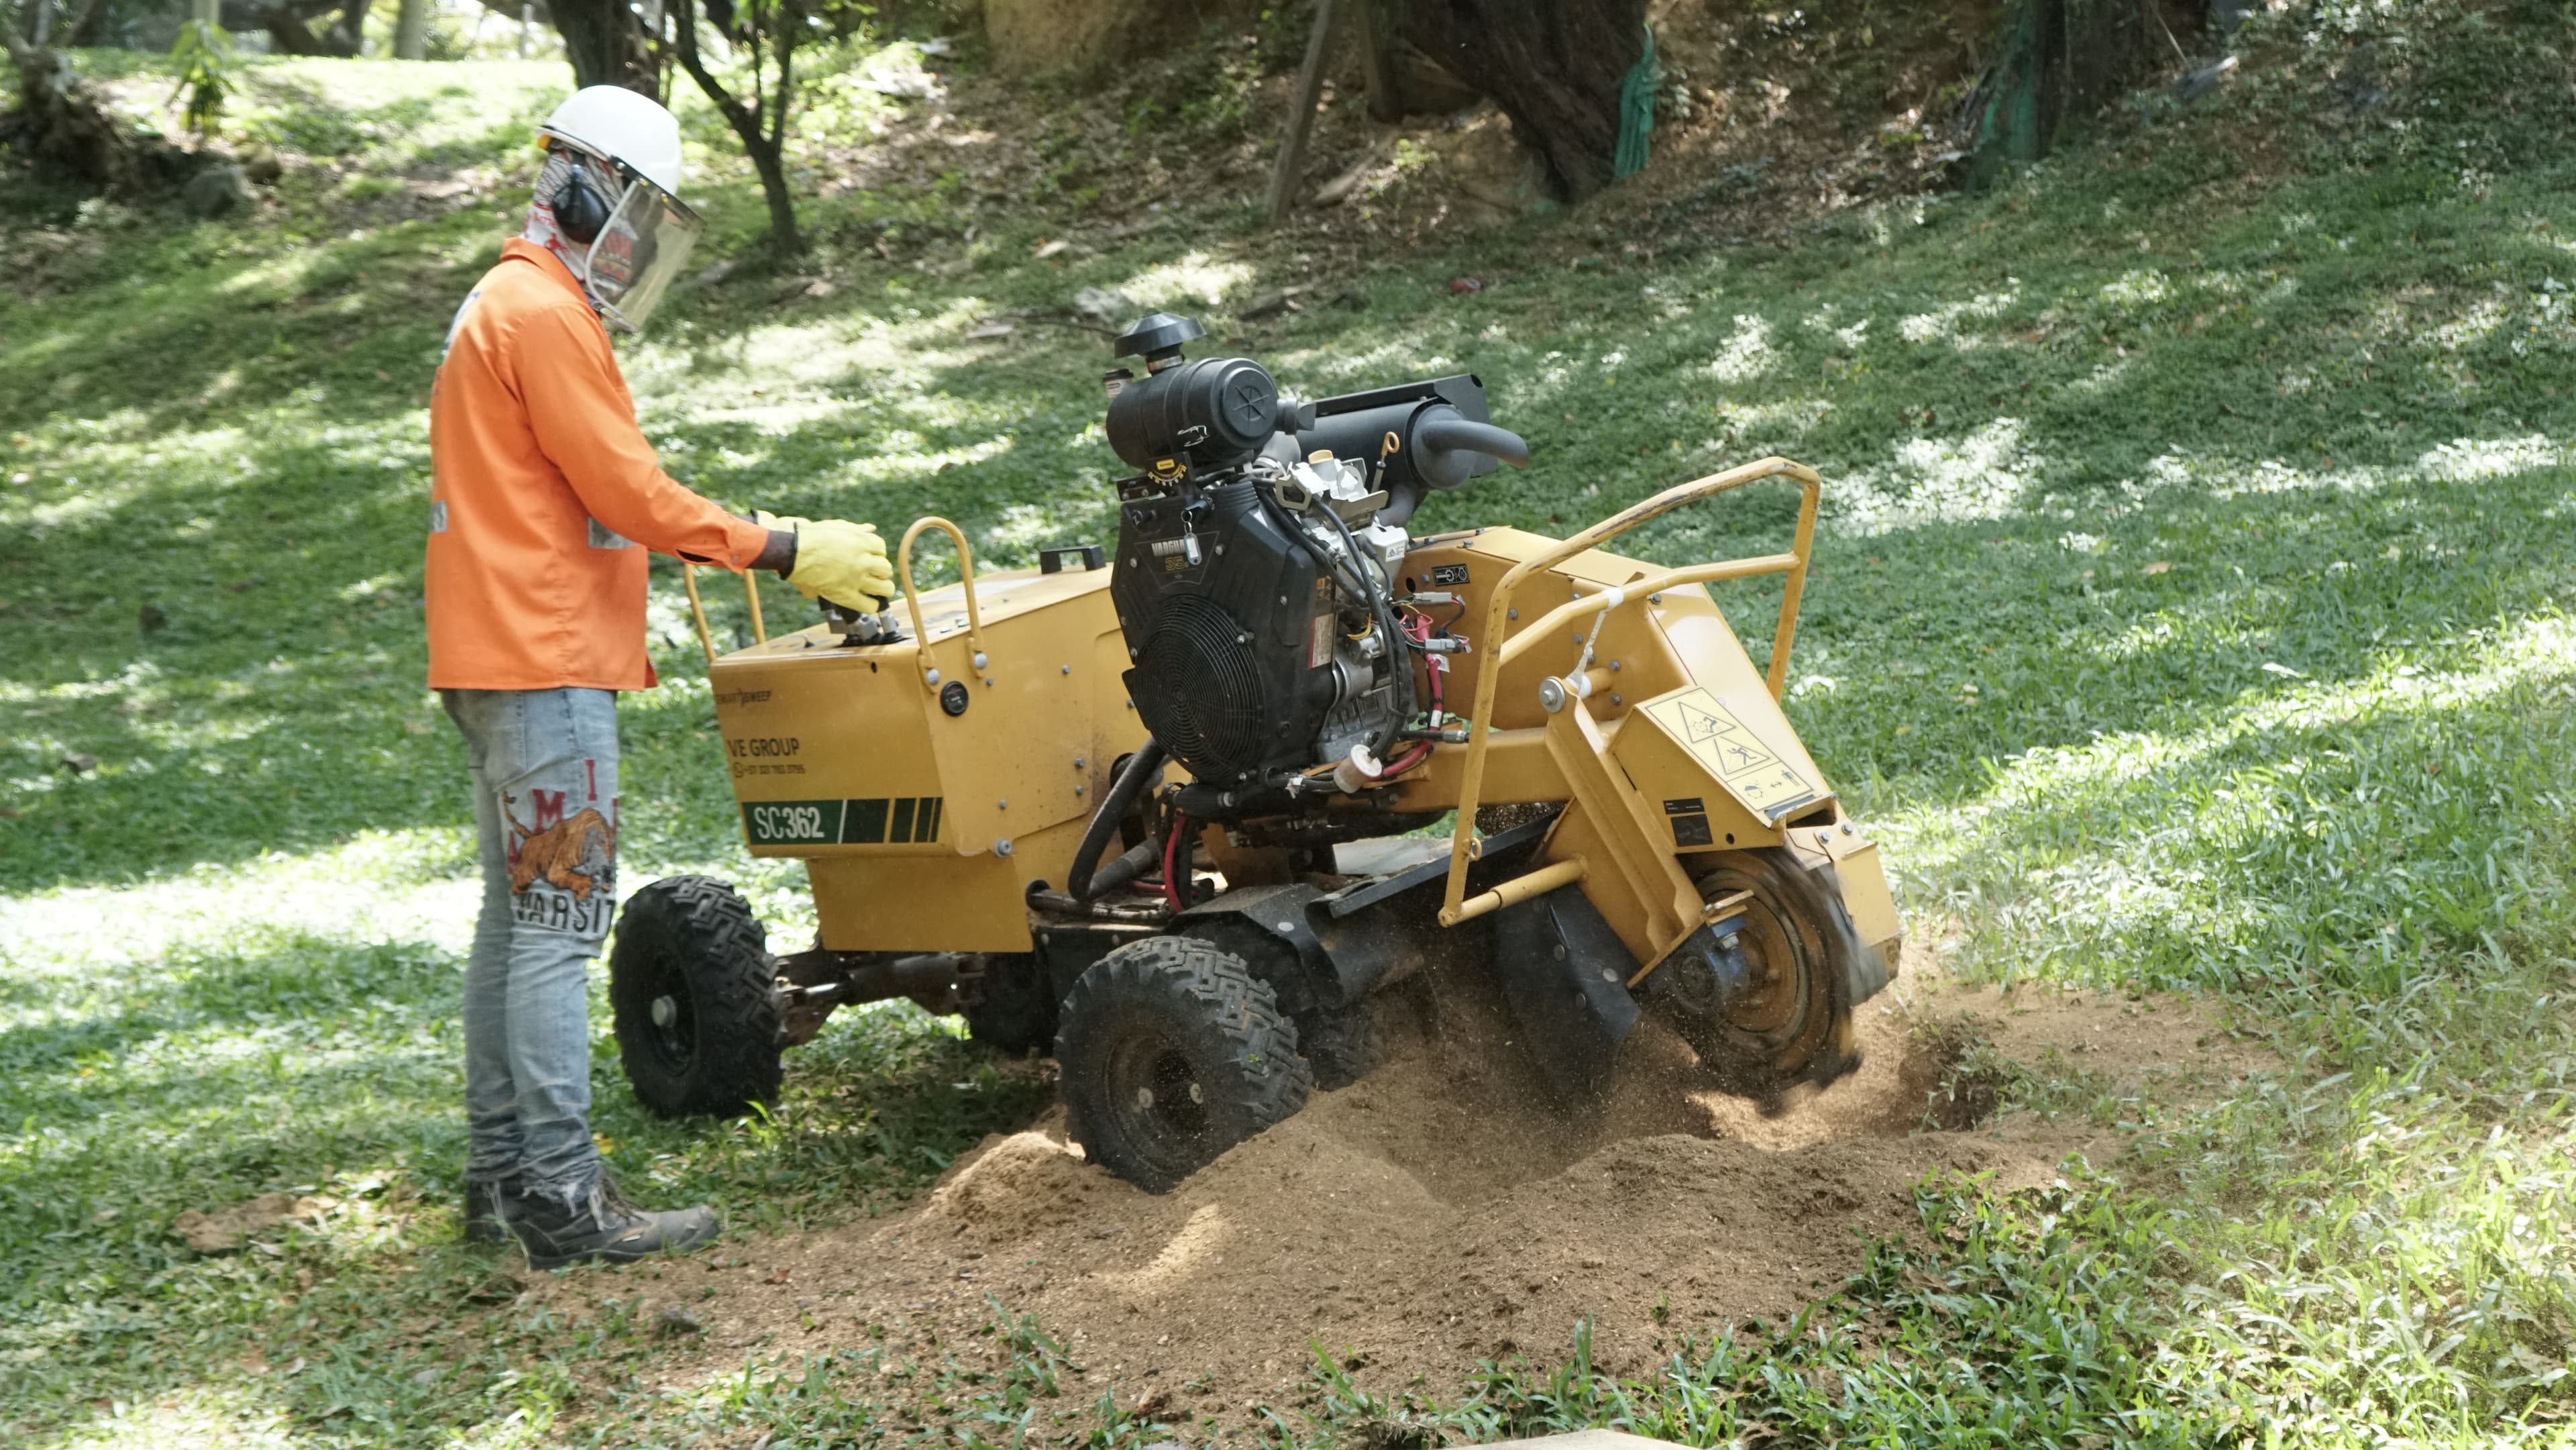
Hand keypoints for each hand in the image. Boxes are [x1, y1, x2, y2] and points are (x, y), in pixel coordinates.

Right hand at [758, 511, 892, 612]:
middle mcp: (862, 560)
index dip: (876, 553)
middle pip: (886, 568)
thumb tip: (871, 528)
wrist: (792, 552)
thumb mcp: (836, 527)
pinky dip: (872, 604)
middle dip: (880, 570)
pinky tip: (868, 600)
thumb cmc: (811, 537)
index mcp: (861, 542)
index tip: (870, 555)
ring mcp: (855, 579)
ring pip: (884, 587)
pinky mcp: (845, 595)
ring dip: (882, 587)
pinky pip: (869, 605)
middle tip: (874, 572)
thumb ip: (856, 529)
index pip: (881, 548)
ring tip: (877, 586)